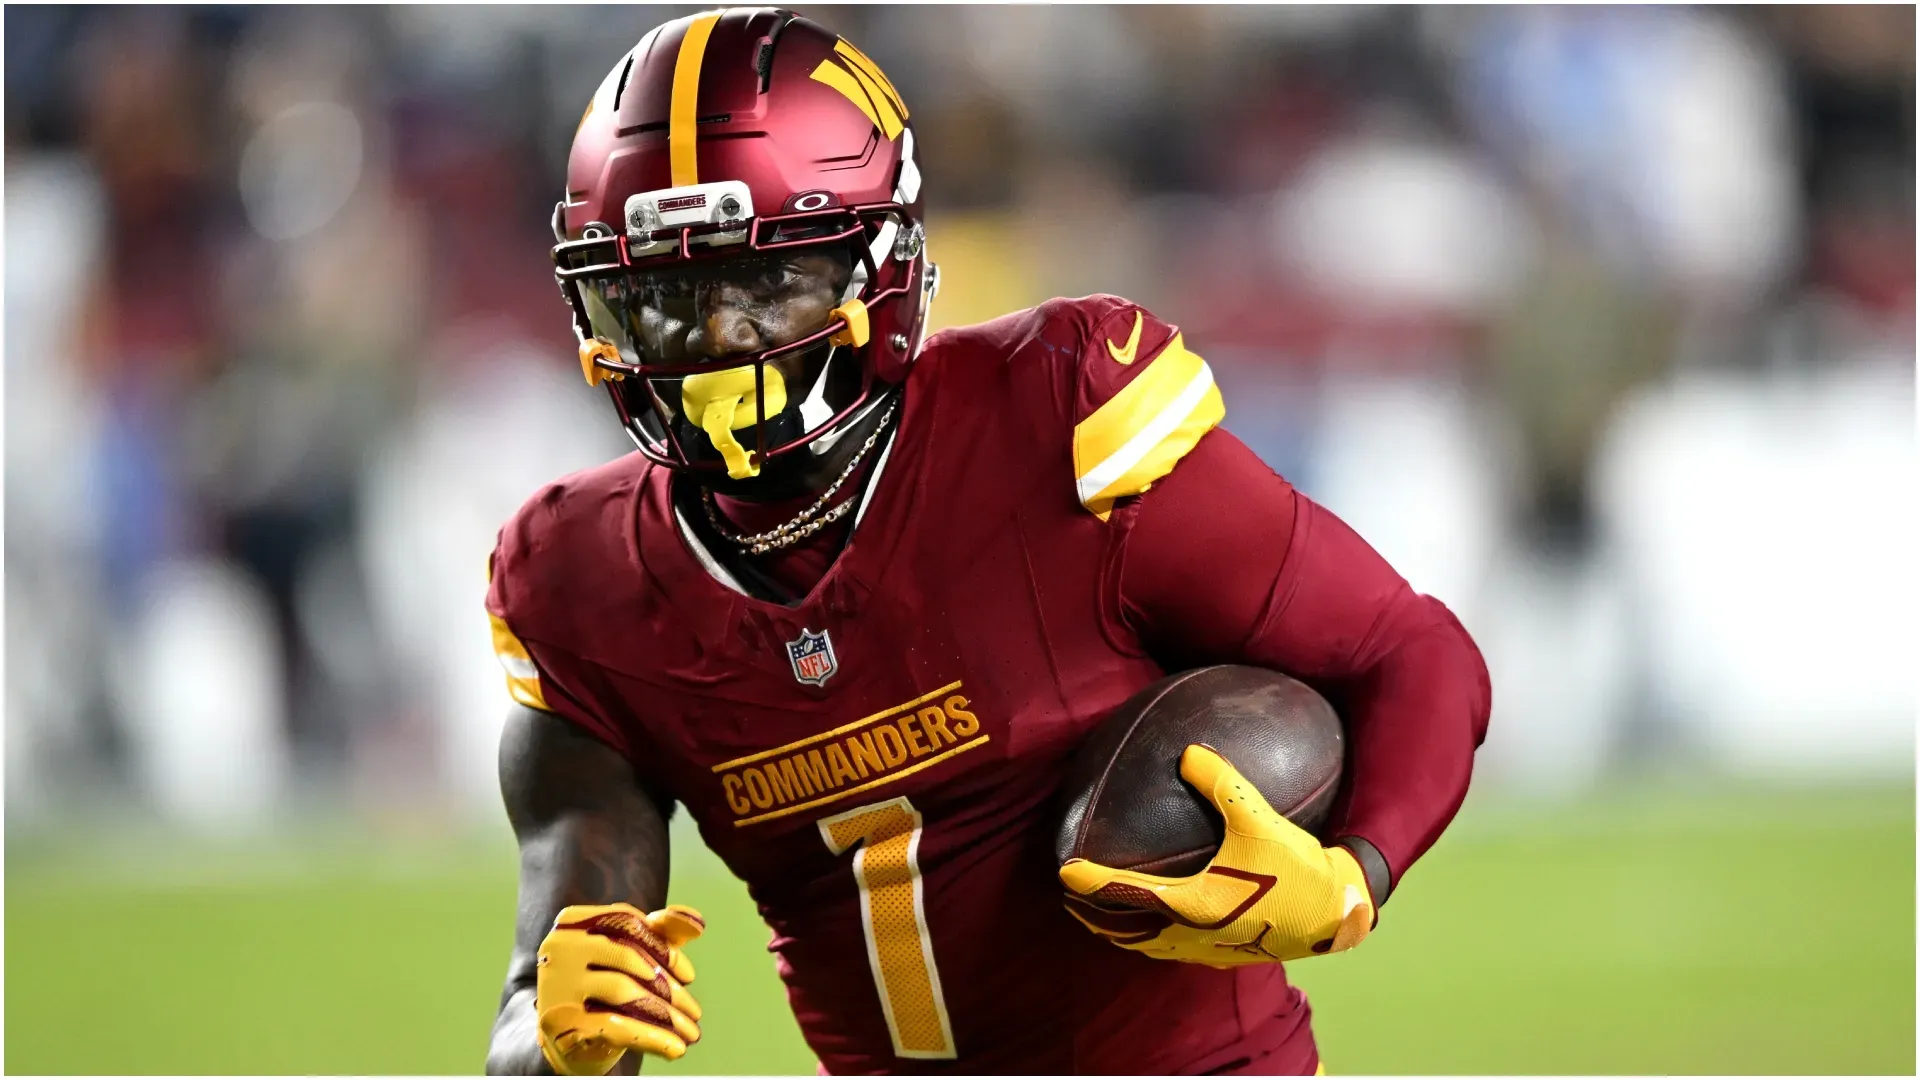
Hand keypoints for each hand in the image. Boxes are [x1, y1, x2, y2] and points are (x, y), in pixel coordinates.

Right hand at [535, 903, 705, 1073]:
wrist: (564, 1038)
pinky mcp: (562, 1022)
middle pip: (628, 957)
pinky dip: (652, 1038)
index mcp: (573, 923)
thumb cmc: (601, 988)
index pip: (627, 924)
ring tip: (690, 1031)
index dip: (664, 949)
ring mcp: (558, 985)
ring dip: (666, 1015)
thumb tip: (695, 922)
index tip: (689, 977)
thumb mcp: (628, 955)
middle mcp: (560, 949)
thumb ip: (660, 933)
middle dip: (668, 987)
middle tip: (694, 1011)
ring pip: (624, 991)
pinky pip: (617, 1026)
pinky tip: (674, 1047)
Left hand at [1058, 745, 1373, 965]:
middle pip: (1127, 934)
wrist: (1339, 916)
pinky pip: (1177, 952)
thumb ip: (1222, 784)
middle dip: (1095, 919)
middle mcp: (1192, 935)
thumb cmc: (1299, 871)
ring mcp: (1209, 951)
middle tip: (1072, 901)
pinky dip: (1155, 942)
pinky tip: (1165, 925)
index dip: (1090, 883)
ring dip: (1123, 935)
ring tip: (1107, 920)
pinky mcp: (1228, 957)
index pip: (1124, 896)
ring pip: (1151, 949)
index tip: (1065, 872)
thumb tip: (1188, 751)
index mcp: (1191, 904)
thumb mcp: (1260, 819)